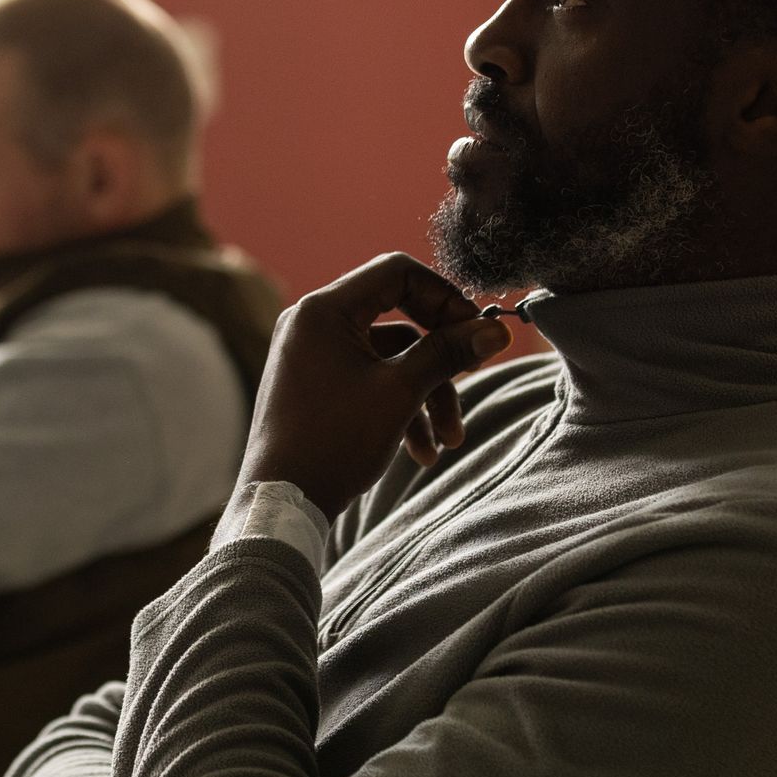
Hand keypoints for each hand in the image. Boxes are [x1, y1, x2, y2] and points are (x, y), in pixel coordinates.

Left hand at [239, 252, 510, 517]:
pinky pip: (368, 380)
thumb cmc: (333, 443)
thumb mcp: (400, 393)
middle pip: (398, 318)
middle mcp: (311, 323)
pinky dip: (399, 408)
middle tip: (473, 375)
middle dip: (440, 356)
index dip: (444, 297)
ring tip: (450, 441)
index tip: (476, 331)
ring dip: (426, 395)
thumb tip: (495, 330)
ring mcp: (311, 355)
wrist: (281, 503)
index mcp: (323, 310)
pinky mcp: (316, 384)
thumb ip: (448, 354)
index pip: (396, 272)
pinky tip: (423, 452)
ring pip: (389, 358)